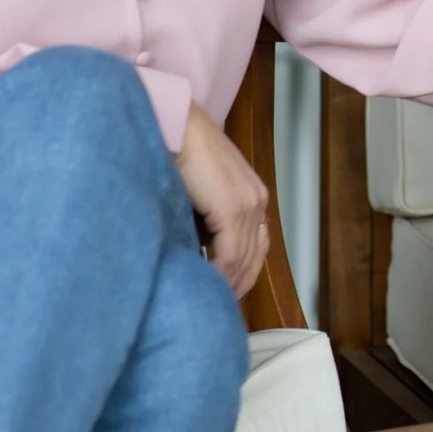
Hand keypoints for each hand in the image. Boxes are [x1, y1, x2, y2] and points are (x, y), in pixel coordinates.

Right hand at [176, 107, 270, 295]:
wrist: (175, 125)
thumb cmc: (179, 153)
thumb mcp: (200, 191)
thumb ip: (206, 216)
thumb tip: (198, 248)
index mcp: (253, 196)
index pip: (256, 245)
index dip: (244, 272)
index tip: (227, 292)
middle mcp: (257, 202)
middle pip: (254, 257)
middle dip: (238, 284)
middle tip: (219, 306)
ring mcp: (248, 205)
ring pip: (242, 260)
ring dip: (227, 284)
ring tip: (210, 302)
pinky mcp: (231, 209)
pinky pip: (228, 256)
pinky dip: (218, 276)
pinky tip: (204, 287)